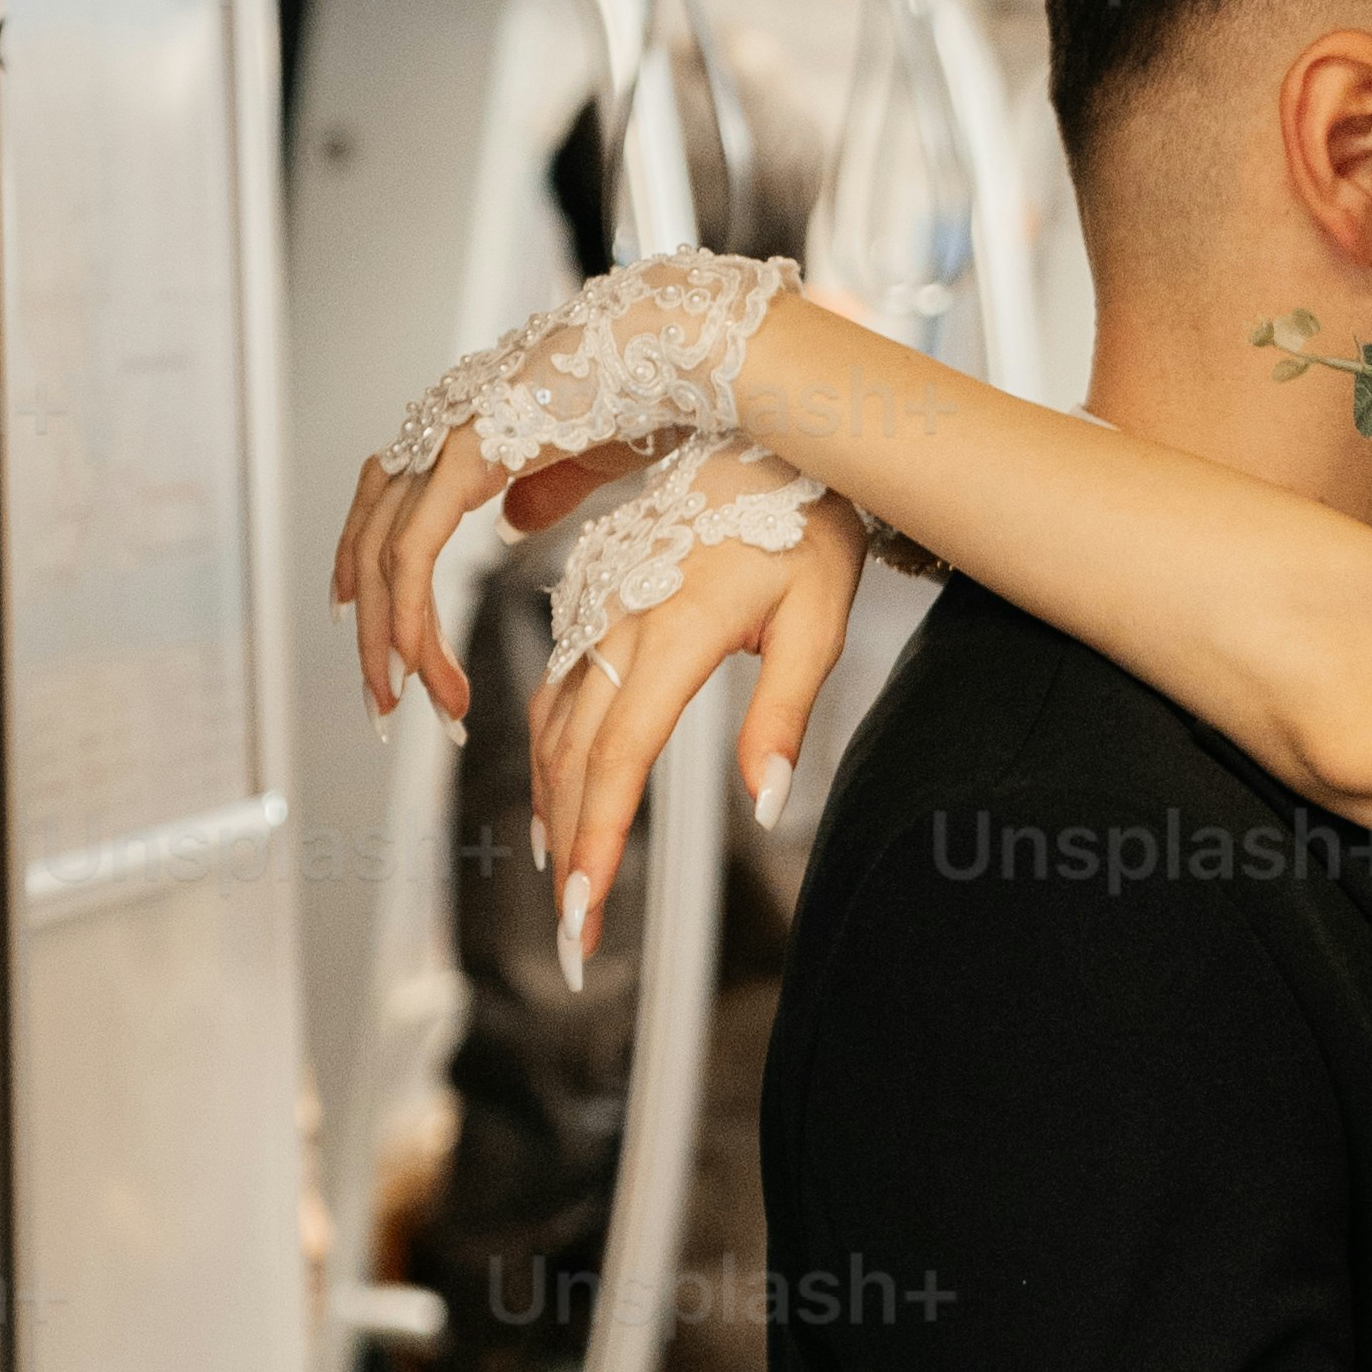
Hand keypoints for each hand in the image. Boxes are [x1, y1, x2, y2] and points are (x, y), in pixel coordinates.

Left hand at [332, 251, 801, 719]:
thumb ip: (546, 487)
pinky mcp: (469, 453)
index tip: (396, 638)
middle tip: (386, 692)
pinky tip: (425, 663)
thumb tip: (518, 515)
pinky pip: (414, 549)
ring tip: (407, 697)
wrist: (682, 347)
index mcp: (473, 426)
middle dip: (374, 623)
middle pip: (373, 535)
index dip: (383, 573)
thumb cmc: (656, 387)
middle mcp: (449, 426)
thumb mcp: (591, 456)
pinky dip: (411, 613)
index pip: (396, 508)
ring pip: (382, 551)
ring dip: (389, 634)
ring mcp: (451, 435)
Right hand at [522, 469, 869, 962]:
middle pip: (573, 757)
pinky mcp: (598, 604)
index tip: (585, 915)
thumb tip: (764, 802)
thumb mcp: (818, 619)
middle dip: (570, 853)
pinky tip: (562, 800)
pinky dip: (553, 755)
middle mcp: (622, 620)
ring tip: (567, 883)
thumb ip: (786, 714)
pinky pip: (560, 691)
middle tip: (574, 938)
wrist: (771, 434)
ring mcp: (601, 610)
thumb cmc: (805, 522)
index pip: (618, 757)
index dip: (596, 843)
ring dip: (555, 810)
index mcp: (676, 627)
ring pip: (555, 726)